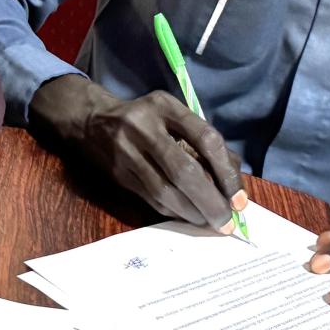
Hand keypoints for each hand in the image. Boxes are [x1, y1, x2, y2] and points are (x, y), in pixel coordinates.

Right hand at [29, 74, 244, 230]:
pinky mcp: (119, 174)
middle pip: (183, 171)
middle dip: (209, 202)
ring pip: (165, 191)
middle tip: (227, 221)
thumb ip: (202, 139)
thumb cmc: (145, 117)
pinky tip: (188, 216)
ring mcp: (127, 152)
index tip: (238, 197)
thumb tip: (234, 178)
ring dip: (192, 213)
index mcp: (164, 106)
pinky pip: (151, 199)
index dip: (225, 171)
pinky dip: (174, 211)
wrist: (92, 120)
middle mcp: (143, 127)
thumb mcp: (172, 114)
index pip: (204, 137)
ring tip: (210, 222)